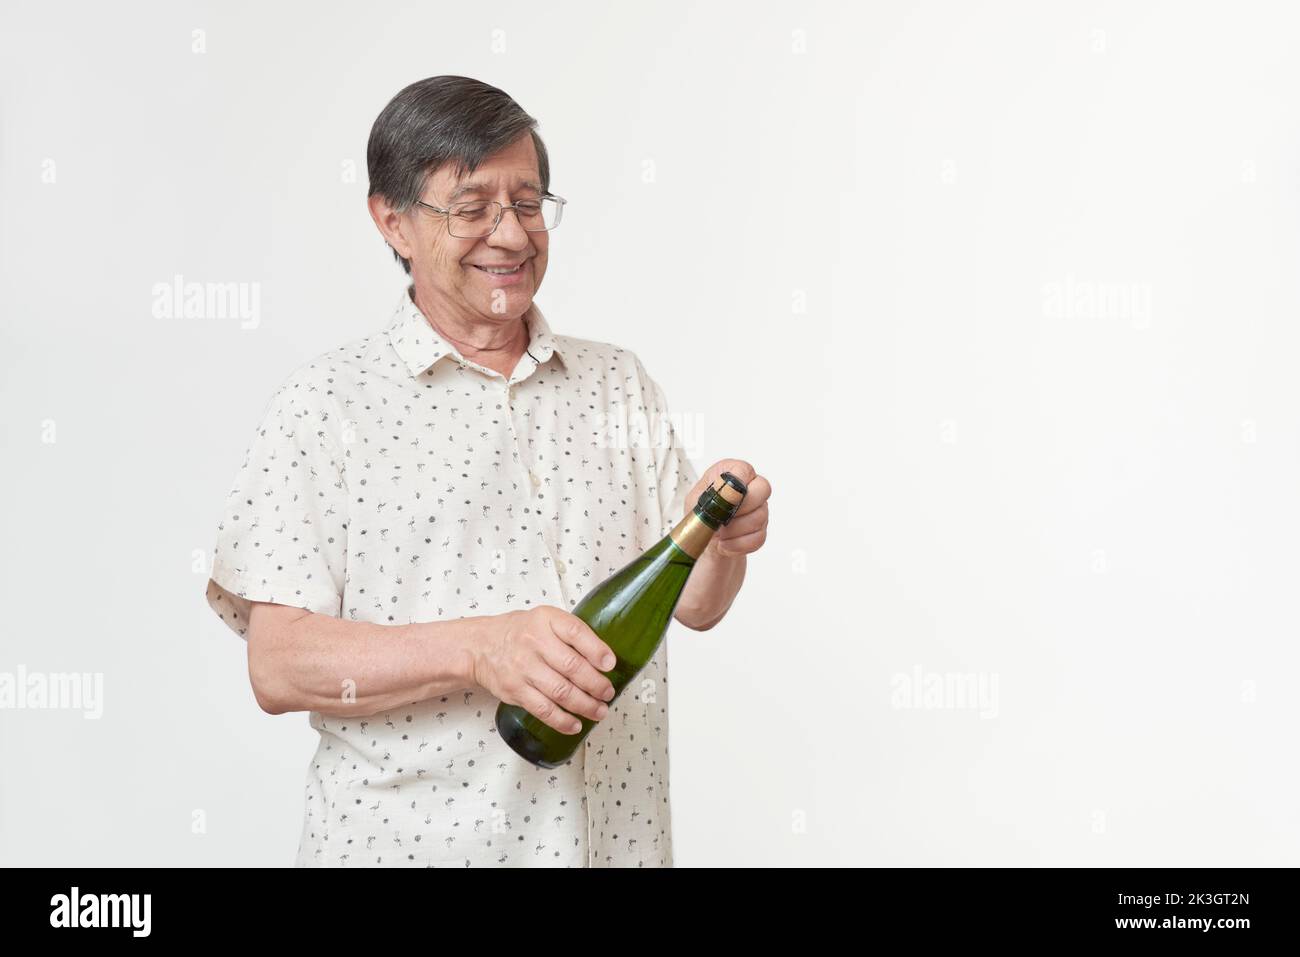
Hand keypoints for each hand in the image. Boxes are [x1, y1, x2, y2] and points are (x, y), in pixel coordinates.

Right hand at [471, 606, 618, 733]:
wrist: (480, 646)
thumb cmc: (520, 633)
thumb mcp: (545, 619)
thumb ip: (571, 633)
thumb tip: (603, 659)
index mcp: (545, 620)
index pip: (575, 632)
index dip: (596, 650)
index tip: (610, 664)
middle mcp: (534, 642)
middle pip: (571, 667)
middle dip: (596, 684)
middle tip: (608, 693)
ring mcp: (523, 668)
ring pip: (560, 692)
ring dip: (585, 705)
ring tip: (599, 711)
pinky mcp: (515, 691)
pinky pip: (543, 710)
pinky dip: (562, 721)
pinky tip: (575, 725)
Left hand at [690, 459, 770, 558]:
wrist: (702, 544)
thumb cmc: (699, 518)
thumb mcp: (695, 502)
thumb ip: (712, 492)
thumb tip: (727, 490)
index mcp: (729, 475)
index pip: (744, 469)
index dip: (737, 484)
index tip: (725, 497)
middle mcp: (748, 488)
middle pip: (763, 488)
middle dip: (741, 507)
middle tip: (724, 518)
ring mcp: (758, 509)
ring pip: (760, 516)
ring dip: (735, 530)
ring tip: (719, 533)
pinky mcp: (760, 530)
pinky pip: (758, 537)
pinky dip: (738, 544)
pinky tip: (725, 543)